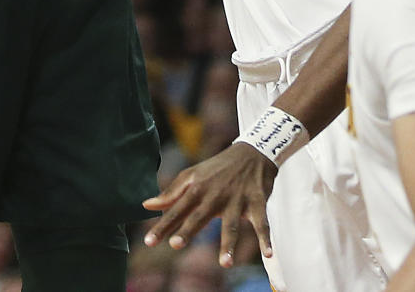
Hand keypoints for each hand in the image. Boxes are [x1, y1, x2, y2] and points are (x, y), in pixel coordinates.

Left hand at [142, 142, 276, 268]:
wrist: (252, 151)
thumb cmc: (218, 168)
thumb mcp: (193, 175)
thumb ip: (171, 193)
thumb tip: (147, 205)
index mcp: (198, 188)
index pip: (177, 209)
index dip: (163, 225)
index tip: (149, 241)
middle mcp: (216, 195)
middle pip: (200, 216)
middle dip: (188, 230)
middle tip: (175, 244)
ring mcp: (237, 199)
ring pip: (232, 224)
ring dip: (228, 243)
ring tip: (224, 263)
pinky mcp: (257, 201)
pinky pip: (262, 222)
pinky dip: (265, 238)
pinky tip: (268, 253)